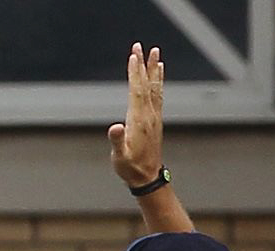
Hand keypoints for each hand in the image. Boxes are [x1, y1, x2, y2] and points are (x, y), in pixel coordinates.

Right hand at [109, 43, 164, 188]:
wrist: (148, 179)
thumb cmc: (131, 169)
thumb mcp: (120, 158)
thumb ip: (118, 141)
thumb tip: (116, 128)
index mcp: (139, 120)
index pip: (137, 91)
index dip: (135, 73)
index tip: (133, 56)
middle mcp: (149, 115)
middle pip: (146, 84)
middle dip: (142, 65)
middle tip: (140, 46)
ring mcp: (154, 117)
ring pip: (154, 87)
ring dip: (153, 69)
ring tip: (155, 53)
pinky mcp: (156, 120)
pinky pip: (158, 95)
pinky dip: (158, 81)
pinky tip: (159, 73)